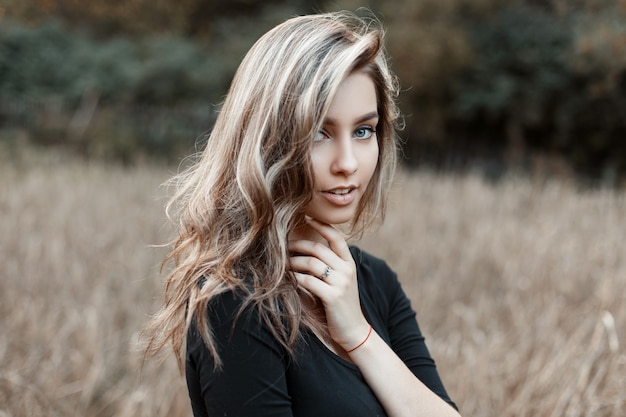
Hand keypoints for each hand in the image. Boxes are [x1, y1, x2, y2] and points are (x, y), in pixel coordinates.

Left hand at [288, 218, 369, 350]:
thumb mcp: (339, 282)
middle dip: (297, 245)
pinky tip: (288, 280)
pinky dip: (295, 279)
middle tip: (283, 247)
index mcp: (349, 264)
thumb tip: (302, 251)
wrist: (353, 331)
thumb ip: (326, 266)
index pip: (336, 237)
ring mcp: (341, 283)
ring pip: (311, 263)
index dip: (321, 226)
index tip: (307, 217)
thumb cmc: (340, 306)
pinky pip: (308, 281)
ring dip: (293, 262)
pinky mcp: (333, 297)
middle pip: (318, 249)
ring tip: (283, 265)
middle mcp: (347, 270)